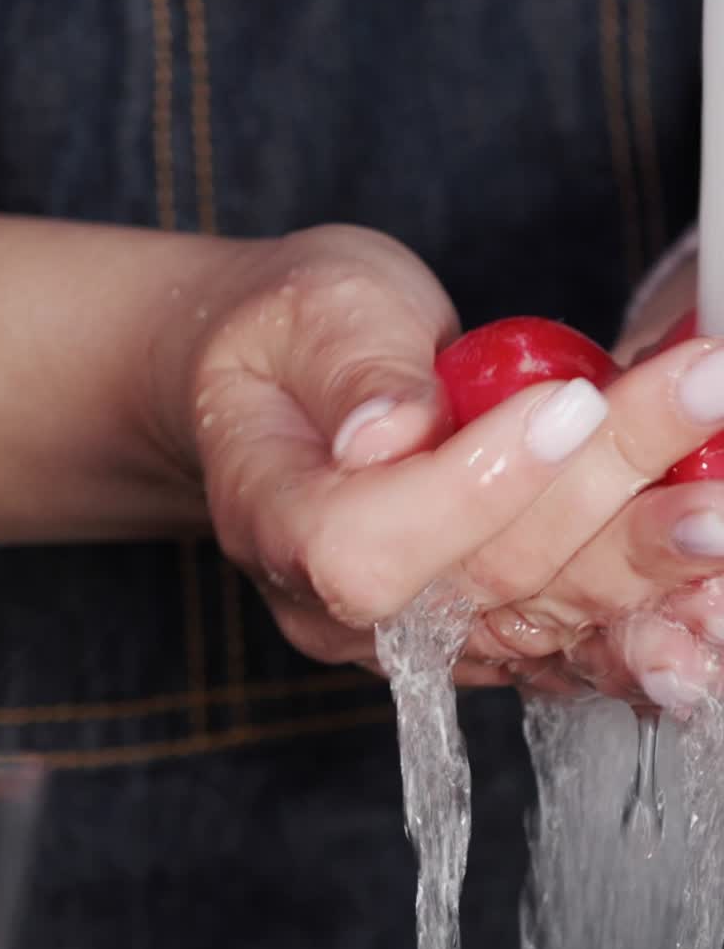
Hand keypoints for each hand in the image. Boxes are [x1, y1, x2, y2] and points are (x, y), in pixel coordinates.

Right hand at [168, 227, 723, 692]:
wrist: (274, 379)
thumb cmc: (283, 332)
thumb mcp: (309, 312)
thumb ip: (352, 369)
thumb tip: (389, 433)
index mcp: (269, 515)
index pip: (362, 545)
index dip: (471, 490)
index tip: (567, 402)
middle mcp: (332, 599)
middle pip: (478, 582)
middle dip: (603, 492)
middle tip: (702, 398)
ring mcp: (407, 627)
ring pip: (541, 616)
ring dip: (646, 560)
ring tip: (720, 499)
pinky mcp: (471, 624)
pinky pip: (563, 636)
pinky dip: (645, 612)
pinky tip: (705, 578)